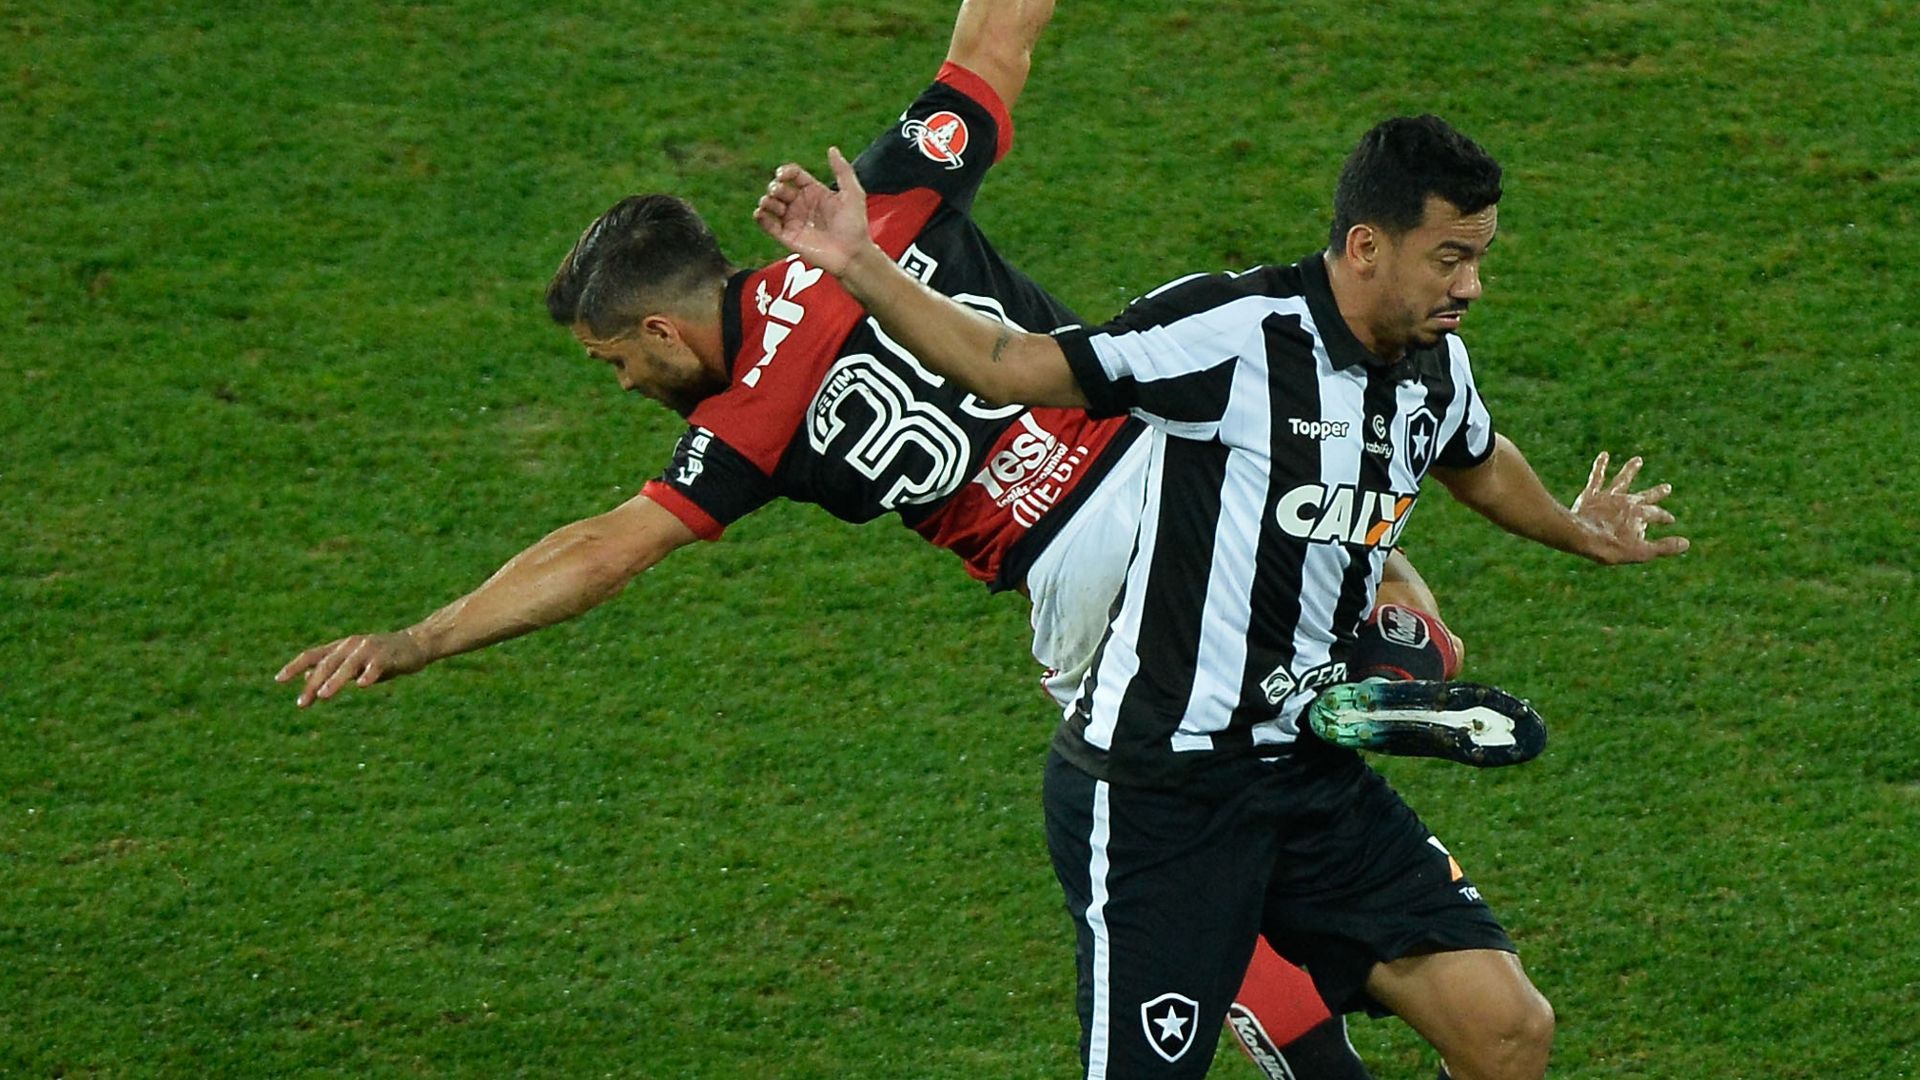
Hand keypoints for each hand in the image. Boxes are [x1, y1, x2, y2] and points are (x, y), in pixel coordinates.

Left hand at [276, 630, 430, 707]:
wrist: (415, 644)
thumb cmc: (381, 657)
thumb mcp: (352, 663)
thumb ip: (331, 669)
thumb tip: (307, 679)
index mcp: (340, 647)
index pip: (312, 656)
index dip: (295, 667)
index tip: (279, 680)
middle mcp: (351, 646)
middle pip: (327, 664)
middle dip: (313, 684)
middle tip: (302, 702)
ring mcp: (369, 650)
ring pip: (348, 666)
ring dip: (335, 681)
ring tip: (324, 695)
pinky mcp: (387, 656)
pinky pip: (376, 667)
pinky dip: (368, 675)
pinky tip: (362, 685)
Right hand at [753, 146, 872, 275]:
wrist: (852, 254)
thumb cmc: (855, 225)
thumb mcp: (853, 193)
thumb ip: (842, 170)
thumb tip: (831, 148)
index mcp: (814, 192)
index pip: (794, 175)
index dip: (786, 171)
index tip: (783, 174)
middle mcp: (802, 204)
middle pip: (779, 189)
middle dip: (775, 187)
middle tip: (779, 191)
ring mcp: (793, 221)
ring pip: (771, 205)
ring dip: (766, 201)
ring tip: (769, 202)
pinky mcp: (787, 237)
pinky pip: (768, 225)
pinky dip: (760, 218)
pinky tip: (760, 213)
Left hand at [1570, 452, 1689, 563]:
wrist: (1582, 538)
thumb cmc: (1611, 548)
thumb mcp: (1641, 552)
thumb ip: (1663, 547)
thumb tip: (1687, 543)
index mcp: (1640, 514)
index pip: (1657, 514)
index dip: (1664, 517)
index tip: (1670, 520)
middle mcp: (1627, 501)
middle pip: (1645, 496)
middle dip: (1657, 493)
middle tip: (1667, 487)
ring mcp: (1609, 496)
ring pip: (1623, 480)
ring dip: (1631, 470)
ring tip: (1637, 459)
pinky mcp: (1591, 495)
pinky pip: (1597, 477)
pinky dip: (1601, 465)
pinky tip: (1604, 454)